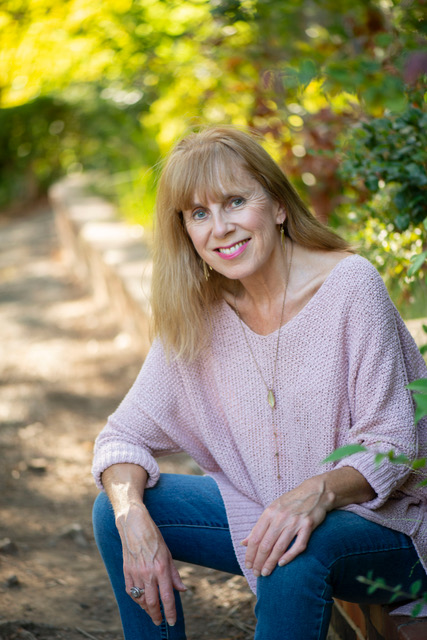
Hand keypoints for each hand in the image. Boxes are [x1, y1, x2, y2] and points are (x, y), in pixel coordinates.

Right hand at [117, 502, 185, 626]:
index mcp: (161, 568)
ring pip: (140, 599)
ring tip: (152, 612)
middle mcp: (148, 572)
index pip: (167, 597)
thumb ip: (174, 574)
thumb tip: (182, 590)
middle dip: (157, 615)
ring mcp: (135, 572)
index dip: (170, 612)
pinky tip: (141, 600)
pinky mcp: (126, 571)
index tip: (172, 621)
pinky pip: (130, 591)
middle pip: (152, 602)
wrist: (134, 524)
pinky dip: (136, 598)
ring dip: (146, 609)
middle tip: (160, 621)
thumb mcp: (168, 553)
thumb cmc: (154, 537)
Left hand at [241, 478, 334, 577]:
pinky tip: (282, 564)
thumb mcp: (272, 510)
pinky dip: (289, 555)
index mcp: (269, 512)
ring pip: (279, 547)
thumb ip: (258, 527)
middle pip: (266, 544)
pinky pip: (298, 544)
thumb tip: (243, 543)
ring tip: (265, 573)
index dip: (250, 554)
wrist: (314, 492)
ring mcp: (295, 521)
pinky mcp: (308, 525)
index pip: (255, 537)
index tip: (248, 565)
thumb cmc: (290, 503)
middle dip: (259, 561)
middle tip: (256, 574)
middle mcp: (280, 517)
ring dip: (271, 562)